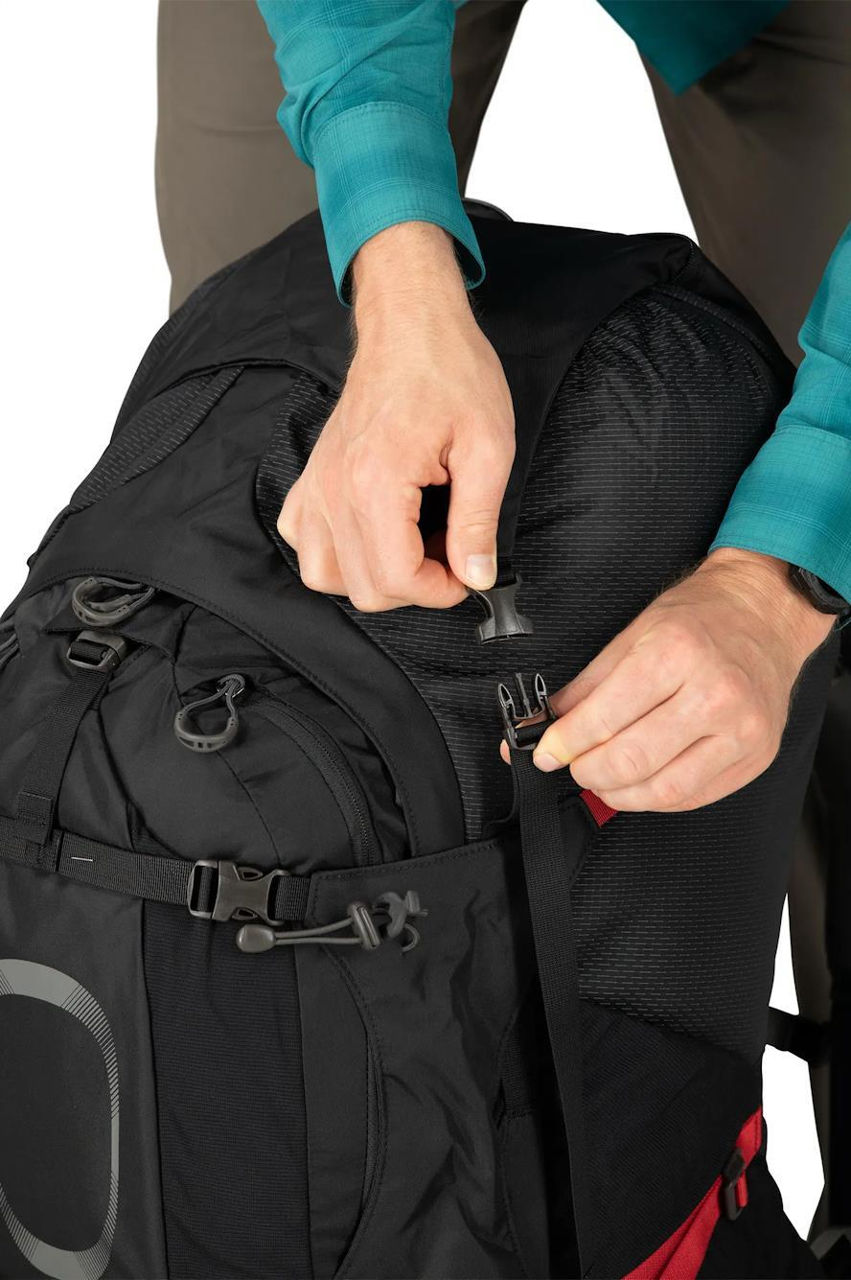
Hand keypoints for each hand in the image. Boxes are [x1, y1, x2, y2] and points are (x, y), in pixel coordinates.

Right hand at [278, 222, 514, 610]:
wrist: (410, 324)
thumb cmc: (450, 372)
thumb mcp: (488, 447)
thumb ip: (478, 521)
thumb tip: (478, 576)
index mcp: (377, 481)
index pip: (397, 578)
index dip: (440, 591)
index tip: (465, 574)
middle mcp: (335, 488)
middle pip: (363, 588)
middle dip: (413, 587)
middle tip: (447, 553)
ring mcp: (316, 484)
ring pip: (323, 575)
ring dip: (371, 576)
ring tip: (410, 546)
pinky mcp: (311, 477)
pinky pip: (303, 541)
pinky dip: (334, 553)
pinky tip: (370, 532)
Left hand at [510, 548, 834, 811]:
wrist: (766, 614)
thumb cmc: (703, 618)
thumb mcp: (633, 632)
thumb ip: (587, 686)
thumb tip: (548, 725)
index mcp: (676, 653)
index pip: (605, 717)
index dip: (566, 743)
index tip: (547, 753)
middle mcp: (715, 693)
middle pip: (632, 760)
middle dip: (588, 771)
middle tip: (574, 766)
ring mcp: (742, 730)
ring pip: (663, 790)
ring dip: (619, 793)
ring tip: (602, 779)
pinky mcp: (756, 757)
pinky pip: (694, 797)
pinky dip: (656, 798)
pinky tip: (640, 783)